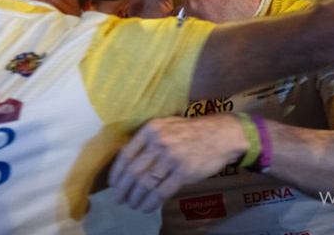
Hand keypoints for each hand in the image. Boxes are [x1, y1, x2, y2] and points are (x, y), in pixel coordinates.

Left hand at [108, 115, 246, 212]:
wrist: (221, 135)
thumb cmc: (191, 131)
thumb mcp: (166, 126)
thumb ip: (148, 140)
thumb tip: (127, 160)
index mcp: (151, 129)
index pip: (126, 154)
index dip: (117, 172)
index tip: (113, 184)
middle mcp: (159, 142)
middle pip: (134, 171)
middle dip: (123, 189)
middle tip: (119, 200)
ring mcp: (172, 157)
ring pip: (146, 184)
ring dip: (136, 198)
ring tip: (132, 205)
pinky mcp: (184, 172)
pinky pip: (162, 192)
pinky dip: (151, 202)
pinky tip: (147, 208)